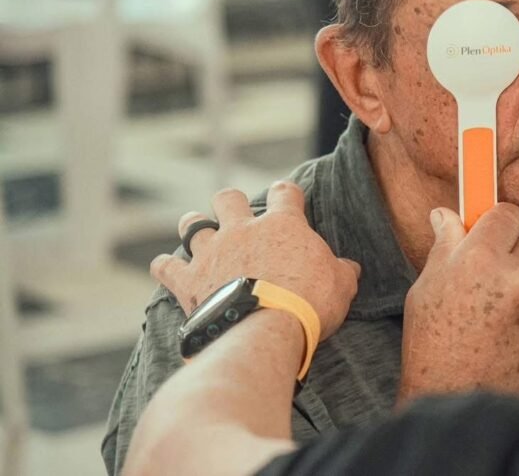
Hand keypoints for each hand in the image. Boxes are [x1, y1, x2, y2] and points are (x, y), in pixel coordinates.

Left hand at [150, 181, 360, 340]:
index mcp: (283, 225)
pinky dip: (165, 267)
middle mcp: (243, 229)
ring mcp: (213, 252)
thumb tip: (350, 268)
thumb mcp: (341, 286)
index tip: (288, 197)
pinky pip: (167, 267)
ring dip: (194, 226)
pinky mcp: (190, 280)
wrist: (266, 330)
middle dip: (230, 203)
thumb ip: (343, 271)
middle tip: (236, 216)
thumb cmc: (309, 304)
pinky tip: (164, 267)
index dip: (287, 193)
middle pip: (228, 198)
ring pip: (193, 225)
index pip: (285, 192)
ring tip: (196, 229)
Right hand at [398, 204, 518, 404]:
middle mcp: (515, 275)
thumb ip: (444, 245)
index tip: (496, 231)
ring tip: (493, 323)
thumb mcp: (426, 288)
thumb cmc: (431, 345)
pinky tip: (508, 340)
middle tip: (486, 288)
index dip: (500, 223)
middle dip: (510, 261)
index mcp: (478, 258)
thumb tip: (445, 214)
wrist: (456, 402)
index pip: (508, 214)